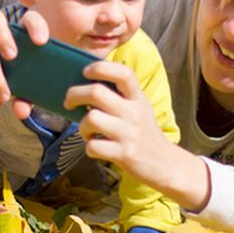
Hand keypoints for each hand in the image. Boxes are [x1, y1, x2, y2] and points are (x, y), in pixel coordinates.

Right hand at [0, 9, 50, 119]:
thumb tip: (22, 111)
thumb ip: (28, 95)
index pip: (29, 19)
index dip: (35, 26)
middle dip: (3, 35)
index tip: (41, 42)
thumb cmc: (17, 74)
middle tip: (12, 56)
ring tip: (4, 98)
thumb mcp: (26, 82)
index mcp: (21, 31)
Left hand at [65, 61, 211, 211]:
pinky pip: (93, 146)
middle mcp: (134, 113)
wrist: (165, 164)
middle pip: (96, 92)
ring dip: (82, 126)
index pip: (123, 73)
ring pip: (91, 118)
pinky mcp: (124, 154)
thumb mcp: (140, 109)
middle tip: (69, 102)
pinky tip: (96, 147)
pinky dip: (89, 147)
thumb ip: (121, 96)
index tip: (85, 71)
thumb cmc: (145, 134)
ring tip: (87, 131)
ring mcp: (129, 134)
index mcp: (138, 99)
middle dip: (74, 95)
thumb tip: (86, 85)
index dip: (100, 68)